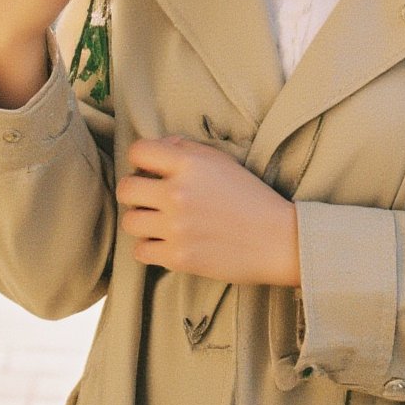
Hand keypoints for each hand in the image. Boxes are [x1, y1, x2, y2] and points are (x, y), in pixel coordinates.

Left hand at [117, 137, 300, 286]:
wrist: (278, 239)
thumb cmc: (251, 196)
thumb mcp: (222, 161)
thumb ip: (187, 149)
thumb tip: (160, 146)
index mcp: (189, 164)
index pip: (138, 152)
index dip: (140, 160)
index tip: (150, 170)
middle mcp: (178, 193)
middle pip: (126, 188)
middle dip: (135, 192)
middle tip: (150, 198)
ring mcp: (176, 227)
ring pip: (129, 221)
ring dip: (142, 221)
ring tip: (160, 223)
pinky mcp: (179, 257)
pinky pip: (140, 251)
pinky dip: (150, 248)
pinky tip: (166, 243)